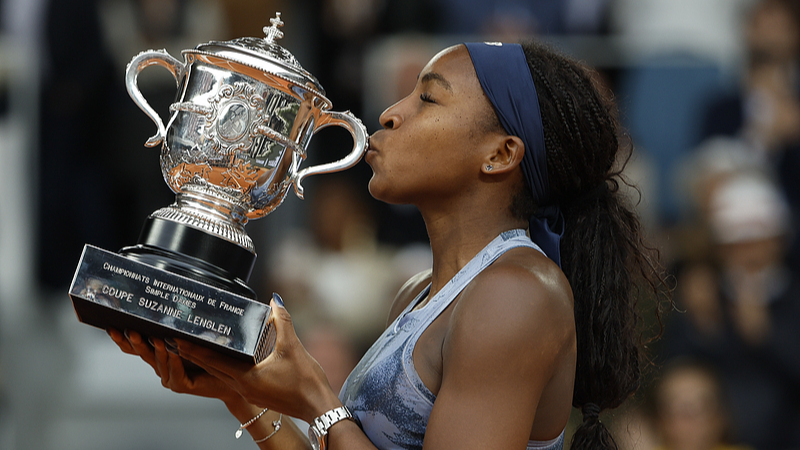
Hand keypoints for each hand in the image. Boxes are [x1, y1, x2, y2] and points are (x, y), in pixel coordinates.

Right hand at [107, 328, 240, 403]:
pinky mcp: (181, 384)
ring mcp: (169, 376)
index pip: (135, 345)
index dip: (122, 337)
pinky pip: (175, 372)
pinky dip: (174, 361)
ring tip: (153, 337)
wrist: (231, 375)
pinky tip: (175, 351)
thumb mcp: (191, 334)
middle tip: (128, 329)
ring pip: (158, 361)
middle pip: (141, 352)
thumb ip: (178, 325)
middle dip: (134, 341)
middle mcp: (161, 365)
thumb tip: (168, 300)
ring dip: (155, 349)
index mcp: (159, 352)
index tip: (111, 325)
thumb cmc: (212, 352)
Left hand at [171, 294, 341, 422]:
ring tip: (195, 346)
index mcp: (246, 378)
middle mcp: (243, 387)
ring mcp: (249, 391)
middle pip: (212, 368)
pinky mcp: (257, 393)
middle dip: (194, 354)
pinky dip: (223, 366)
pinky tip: (225, 358)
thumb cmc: (306, 382)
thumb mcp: (293, 347)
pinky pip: (233, 378)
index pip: (213, 361)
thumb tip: (275, 301)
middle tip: (178, 339)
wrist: (318, 406)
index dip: (195, 349)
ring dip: (208, 361)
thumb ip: (282, 322)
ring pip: (221, 373)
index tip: (179, 338)